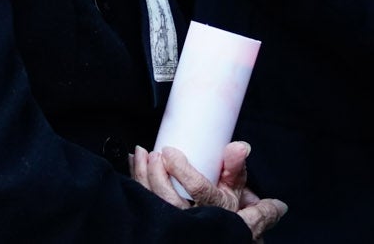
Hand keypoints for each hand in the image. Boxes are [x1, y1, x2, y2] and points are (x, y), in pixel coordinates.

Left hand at [131, 142, 286, 237]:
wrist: (218, 228)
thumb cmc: (224, 203)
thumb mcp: (234, 186)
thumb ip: (235, 166)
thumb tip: (239, 146)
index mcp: (215, 206)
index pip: (198, 189)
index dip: (182, 170)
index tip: (169, 151)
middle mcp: (194, 217)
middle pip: (169, 198)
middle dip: (157, 174)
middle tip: (154, 153)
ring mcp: (176, 220)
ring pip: (153, 201)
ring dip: (143, 175)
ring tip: (140, 153)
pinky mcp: (161, 218)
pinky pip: (144, 202)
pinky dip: (136, 181)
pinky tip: (133, 164)